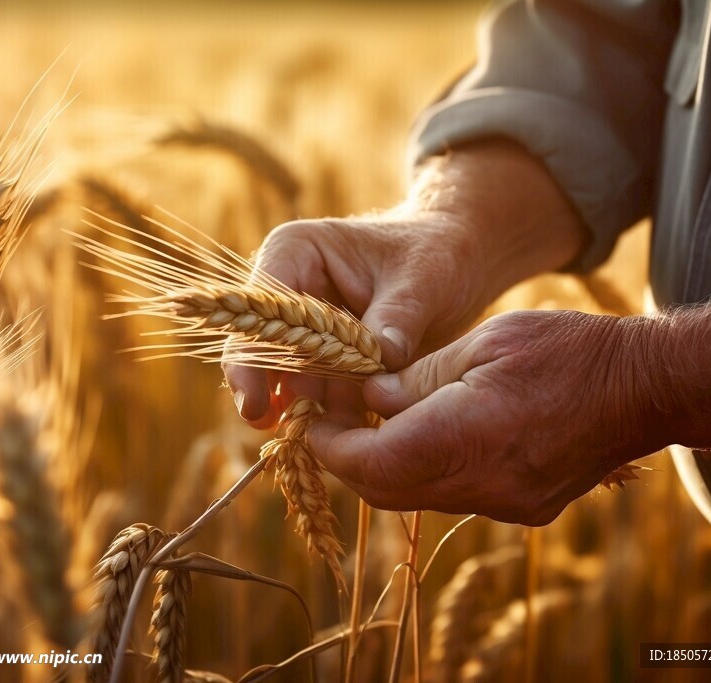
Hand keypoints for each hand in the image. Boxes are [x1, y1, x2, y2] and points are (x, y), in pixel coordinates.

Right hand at [223, 208, 490, 428]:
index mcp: (297, 253)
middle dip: (280, 398)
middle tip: (296, 438)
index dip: (252, 360)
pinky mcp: (331, 363)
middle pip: (265, 354)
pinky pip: (324, 397)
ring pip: (293, 384)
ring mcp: (309, 332)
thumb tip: (381, 359)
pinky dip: (336, 420)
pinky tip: (351, 445)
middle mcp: (292, 294)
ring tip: (335, 447)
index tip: (256, 407)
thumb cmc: (436, 252)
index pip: (259, 310)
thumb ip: (397, 316)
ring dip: (311, 416)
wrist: (459, 261)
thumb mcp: (423, 278)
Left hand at [306, 309, 663, 525]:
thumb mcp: (485, 341)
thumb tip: (369, 397)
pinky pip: (455, 496)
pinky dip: (428, 470)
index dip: (329, 444)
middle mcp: (484, 485)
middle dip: (350, 459)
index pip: (368, 462)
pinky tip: (429, 433)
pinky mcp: (524, 507)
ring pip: (418, 498)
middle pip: (386, 491)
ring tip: (375, 422)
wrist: (648, 387)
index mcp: (467, 437)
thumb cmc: (569, 350)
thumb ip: (418, 377)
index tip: (311, 417)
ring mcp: (507, 504)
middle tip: (332, 422)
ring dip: (387, 466)